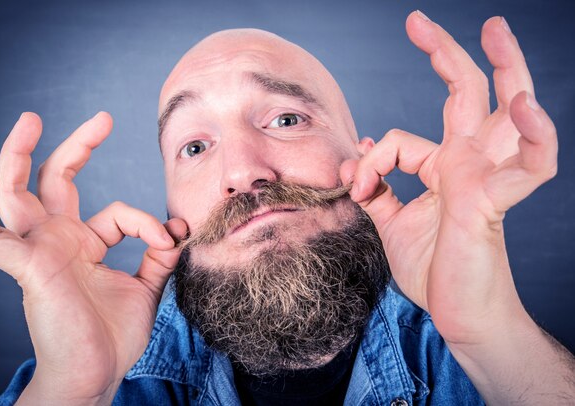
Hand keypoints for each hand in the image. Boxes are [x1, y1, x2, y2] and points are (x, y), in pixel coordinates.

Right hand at [0, 112, 185, 403]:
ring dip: (15, 155)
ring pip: (14, 195)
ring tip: (28, 120)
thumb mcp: (147, 287)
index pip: (116, 211)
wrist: (97, 374)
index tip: (171, 237)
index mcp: (84, 243)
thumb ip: (159, 254)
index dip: (146, 221)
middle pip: (53, 180)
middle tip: (102, 118)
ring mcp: (38, 251)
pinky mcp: (25, 268)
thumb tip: (177, 227)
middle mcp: (57, 241)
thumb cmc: (114, 336)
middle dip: (74, 145)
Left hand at [340, 13, 556, 343]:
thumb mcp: (392, 224)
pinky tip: (523, 107)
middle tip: (419, 22)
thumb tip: (355, 157)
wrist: (457, 314)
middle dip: (448, 54)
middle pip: (468, 94)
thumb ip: (376, 189)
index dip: (369, 159)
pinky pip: (529, 166)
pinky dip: (533, 136)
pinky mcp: (494, 201)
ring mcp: (485, 177)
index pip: (398, 138)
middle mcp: (469, 163)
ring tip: (497, 29)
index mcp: (444, 167)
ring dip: (506, 67)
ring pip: (506, 110)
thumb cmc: (434, 269)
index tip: (354, 187)